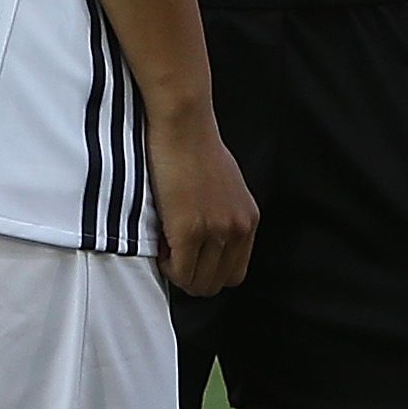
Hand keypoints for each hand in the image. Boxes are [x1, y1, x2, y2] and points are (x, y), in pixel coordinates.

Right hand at [145, 107, 259, 298]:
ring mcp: (217, 231)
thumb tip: (205, 238)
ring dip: (178, 271)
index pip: (234, 272)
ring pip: (199, 283)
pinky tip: (159, 244)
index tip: (189, 257)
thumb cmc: (194, 148)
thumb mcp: (223, 187)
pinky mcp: (191, 229)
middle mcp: (238, 228)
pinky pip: (180, 271)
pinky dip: (167, 266)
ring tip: (165, 246)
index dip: (207, 270)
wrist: (183, 125)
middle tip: (173, 256)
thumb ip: (221, 215)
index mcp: (248, 220)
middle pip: (218, 283)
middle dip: (192, 276)